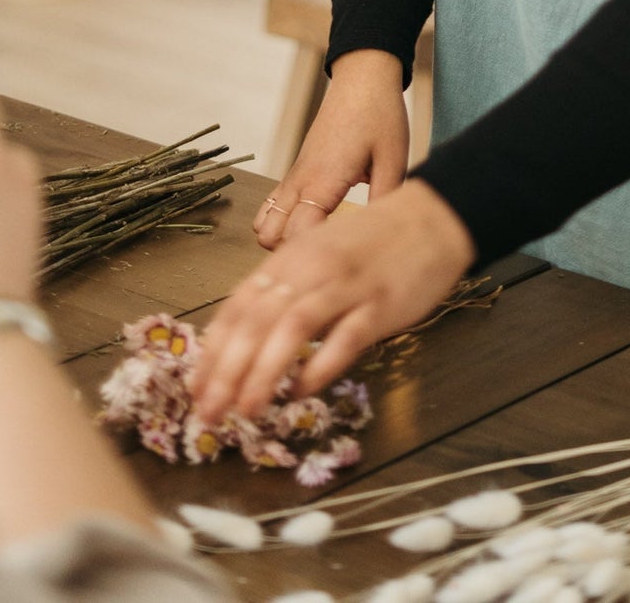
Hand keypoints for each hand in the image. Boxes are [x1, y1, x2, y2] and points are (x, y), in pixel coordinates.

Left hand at [192, 178, 474, 423]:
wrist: (433, 217)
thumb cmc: (375, 243)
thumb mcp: (320, 256)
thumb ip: (288, 290)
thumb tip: (250, 341)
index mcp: (291, 257)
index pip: (239, 306)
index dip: (213, 349)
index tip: (196, 388)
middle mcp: (311, 268)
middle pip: (258, 319)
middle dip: (227, 370)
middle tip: (210, 413)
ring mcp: (345, 285)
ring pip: (292, 326)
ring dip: (264, 371)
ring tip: (247, 409)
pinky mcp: (379, 304)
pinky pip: (344, 338)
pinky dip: (319, 366)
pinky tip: (302, 392)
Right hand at [253, 47, 408, 250]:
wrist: (363, 77)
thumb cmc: (379, 115)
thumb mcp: (393, 159)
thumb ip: (385, 201)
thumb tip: (384, 238)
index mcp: (323, 181)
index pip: (296, 236)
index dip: (308, 260)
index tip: (330, 273)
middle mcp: (300, 180)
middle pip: (269, 235)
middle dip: (288, 255)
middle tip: (323, 263)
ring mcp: (294, 174)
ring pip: (264, 221)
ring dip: (281, 238)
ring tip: (314, 249)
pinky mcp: (297, 169)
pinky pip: (273, 204)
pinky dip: (280, 222)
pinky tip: (308, 228)